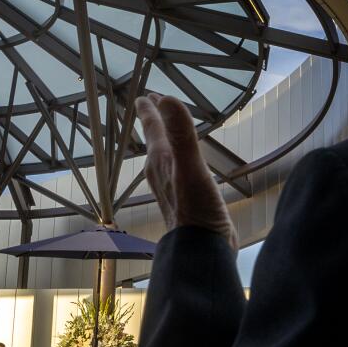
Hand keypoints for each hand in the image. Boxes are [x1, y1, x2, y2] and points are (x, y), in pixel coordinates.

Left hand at [134, 94, 234, 242]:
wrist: (201, 251)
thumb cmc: (196, 211)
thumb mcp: (191, 167)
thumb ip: (180, 133)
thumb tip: (166, 98)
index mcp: (160, 161)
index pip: (152, 128)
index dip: (150, 109)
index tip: (146, 95)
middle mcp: (160, 173)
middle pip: (154, 140)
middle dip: (154, 122)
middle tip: (154, 105)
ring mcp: (170, 188)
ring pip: (163, 156)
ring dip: (164, 140)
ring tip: (167, 132)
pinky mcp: (183, 200)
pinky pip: (176, 170)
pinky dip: (178, 159)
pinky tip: (185, 165)